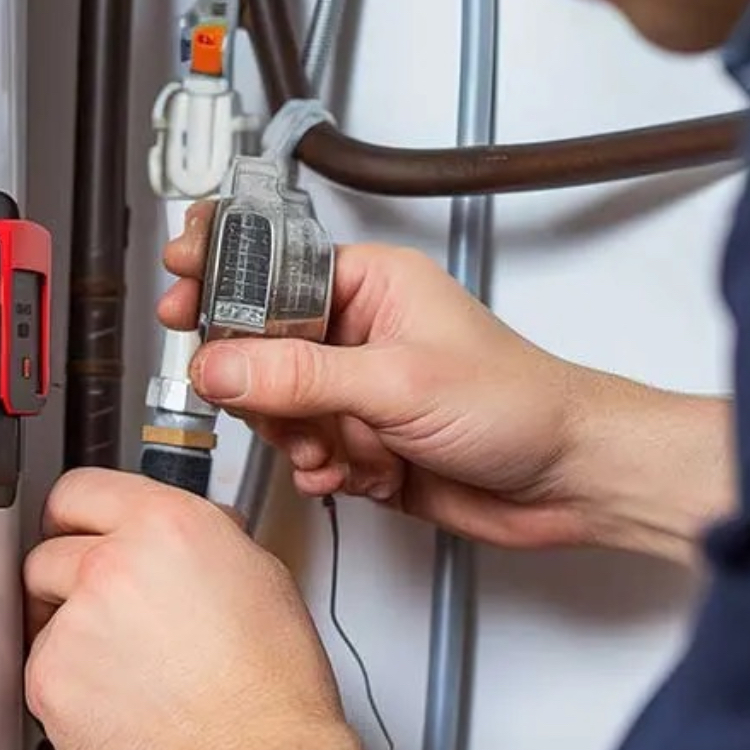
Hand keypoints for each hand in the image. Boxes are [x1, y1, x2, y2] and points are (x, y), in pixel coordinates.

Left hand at [22, 467, 361, 749]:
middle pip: (48, 552)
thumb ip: (198, 545)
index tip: (75, 531)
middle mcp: (112, 564)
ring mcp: (74, 624)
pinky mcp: (49, 682)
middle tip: (107, 615)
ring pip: (40, 615)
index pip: (80, 489)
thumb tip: (174, 542)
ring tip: (125, 671)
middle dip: (69, 580)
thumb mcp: (259, 580)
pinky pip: (40, 670)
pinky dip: (66, 687)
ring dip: (67, 634)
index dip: (77, 517)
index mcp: (166, 526)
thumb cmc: (272, 694)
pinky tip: (116, 704)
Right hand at [158, 201, 730, 556]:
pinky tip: (358, 475)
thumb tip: (221, 366)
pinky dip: (324, 472)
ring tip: (346, 451)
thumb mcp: (398, 382)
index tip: (179, 293)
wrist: (570, 481)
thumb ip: (300, 375)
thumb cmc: (521, 404)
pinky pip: (304, 454)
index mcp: (373, 284)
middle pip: (260, 350)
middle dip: (271, 393)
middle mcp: (359, 332)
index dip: (222, 281)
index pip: (272, 269)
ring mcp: (357, 390)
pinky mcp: (361, 442)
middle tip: (289, 411)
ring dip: (304, 441)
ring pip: (278, 411)